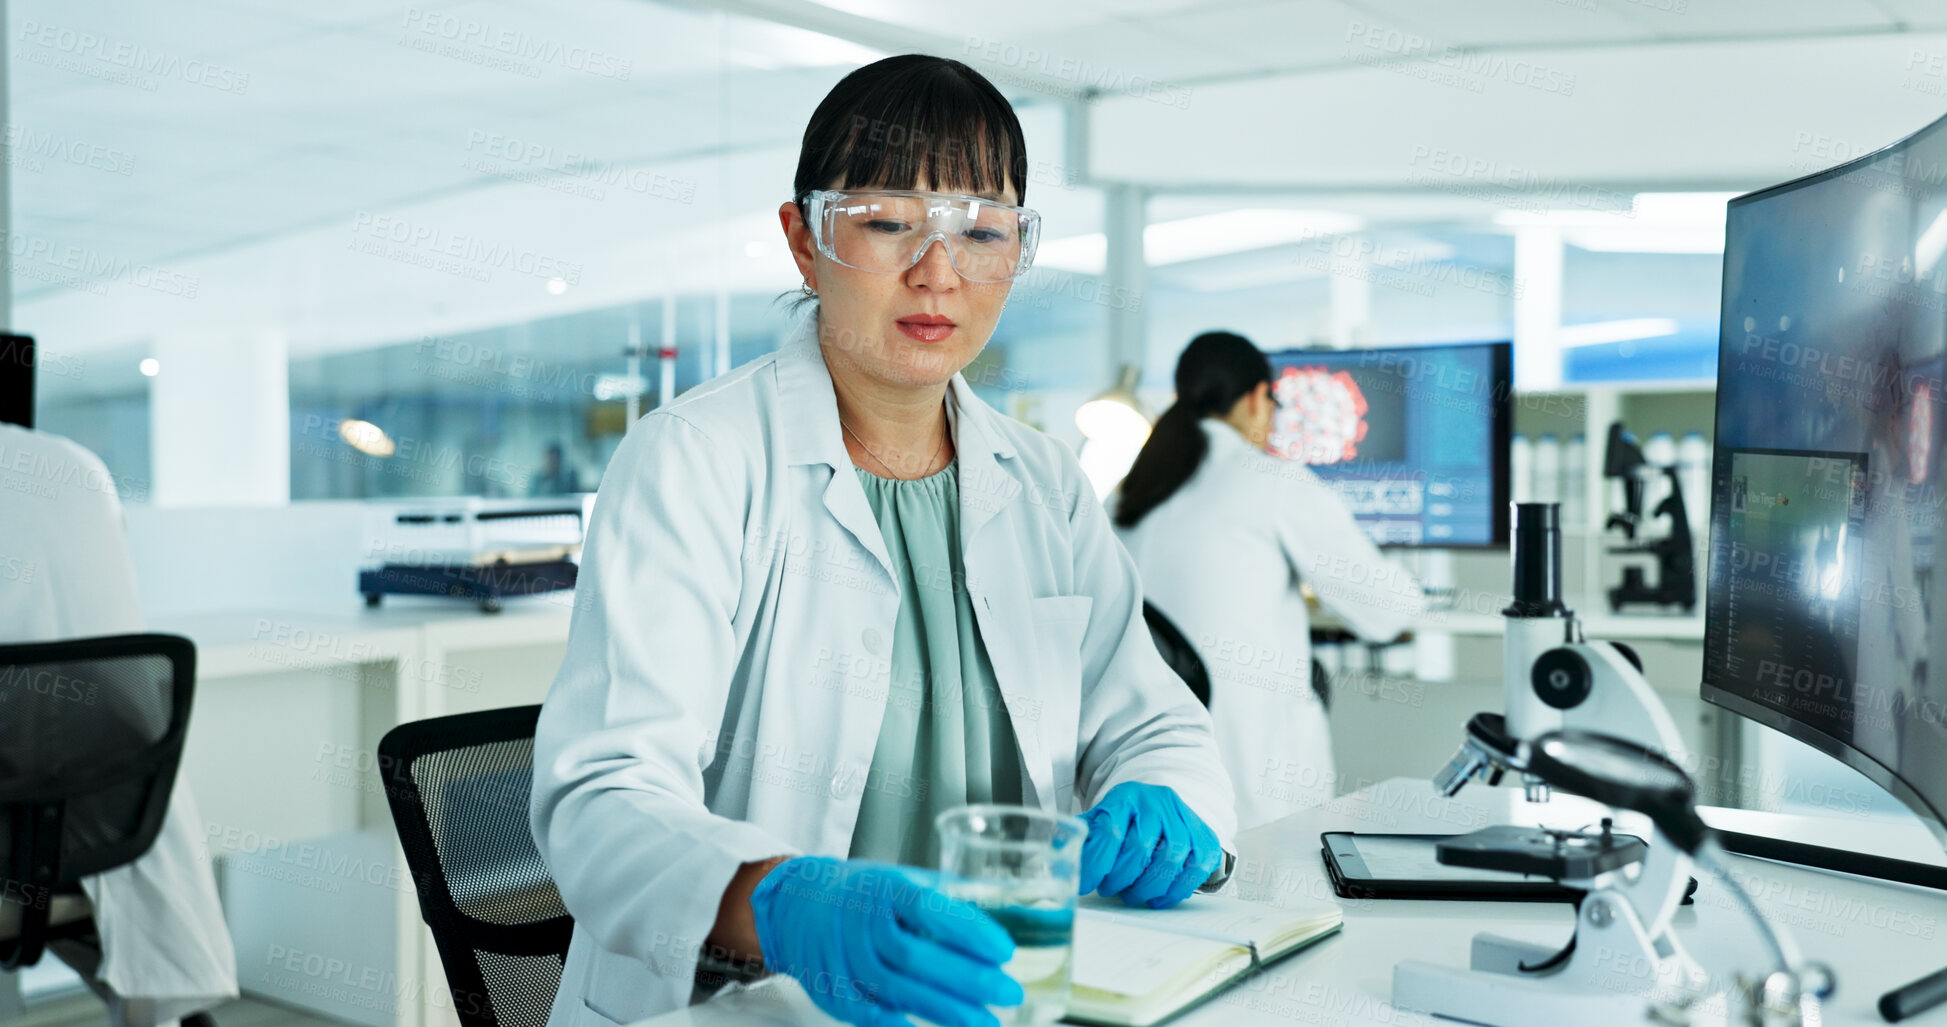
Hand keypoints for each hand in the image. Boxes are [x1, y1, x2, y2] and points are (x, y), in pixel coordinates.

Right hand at [749, 856, 1023, 1026]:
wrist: (797, 904)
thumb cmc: (865, 893)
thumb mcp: (902, 879)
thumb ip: (949, 897)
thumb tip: (1014, 913)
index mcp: (883, 887)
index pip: (928, 907)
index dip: (967, 930)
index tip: (1005, 950)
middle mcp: (859, 922)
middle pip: (915, 956)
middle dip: (967, 979)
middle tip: (1010, 992)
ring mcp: (841, 957)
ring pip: (896, 989)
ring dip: (946, 1010)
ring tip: (987, 1021)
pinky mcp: (830, 987)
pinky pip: (866, 1011)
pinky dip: (897, 1023)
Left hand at [1078, 782, 1223, 908]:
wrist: (1157, 804)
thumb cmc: (1123, 819)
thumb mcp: (1096, 820)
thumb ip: (1078, 838)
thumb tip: (1054, 856)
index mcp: (1125, 797)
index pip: (1111, 831)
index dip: (1097, 864)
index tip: (1086, 884)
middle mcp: (1157, 803)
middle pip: (1141, 847)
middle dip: (1121, 878)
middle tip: (1109, 889)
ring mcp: (1184, 818)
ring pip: (1172, 858)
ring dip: (1148, 887)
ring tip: (1133, 895)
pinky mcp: (1204, 836)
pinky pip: (1197, 867)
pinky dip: (1177, 889)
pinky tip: (1159, 896)